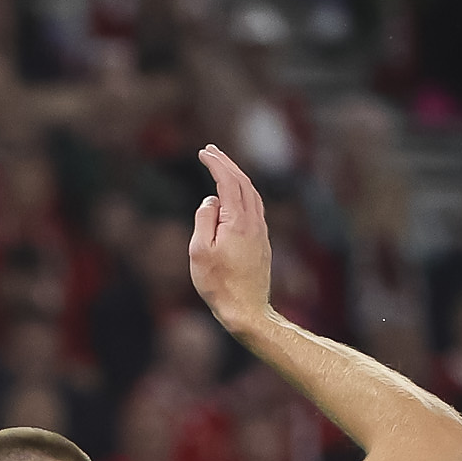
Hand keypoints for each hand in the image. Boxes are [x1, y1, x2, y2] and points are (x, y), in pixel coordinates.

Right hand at [184, 144, 276, 334]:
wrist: (246, 310)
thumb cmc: (218, 284)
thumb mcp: (199, 251)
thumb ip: (204, 219)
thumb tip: (211, 201)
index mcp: (237, 220)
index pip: (227, 181)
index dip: (216, 163)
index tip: (203, 152)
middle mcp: (253, 221)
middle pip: (242, 182)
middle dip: (226, 163)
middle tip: (211, 150)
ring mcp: (261, 231)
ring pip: (251, 193)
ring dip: (237, 176)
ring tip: (222, 167)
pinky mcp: (262, 242)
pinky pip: (254, 207)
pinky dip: (243, 192)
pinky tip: (235, 195)